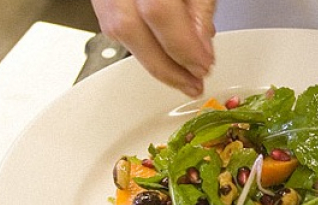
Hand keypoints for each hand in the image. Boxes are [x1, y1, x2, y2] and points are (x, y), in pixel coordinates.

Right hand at [91, 0, 216, 96]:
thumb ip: (199, 8)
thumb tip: (202, 48)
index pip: (159, 13)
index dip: (183, 47)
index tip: (204, 66)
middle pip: (131, 30)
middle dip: (166, 67)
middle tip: (192, 84)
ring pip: (118, 32)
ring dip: (153, 63)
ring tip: (181, 78)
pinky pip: (113, 26)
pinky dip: (141, 47)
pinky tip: (161, 57)